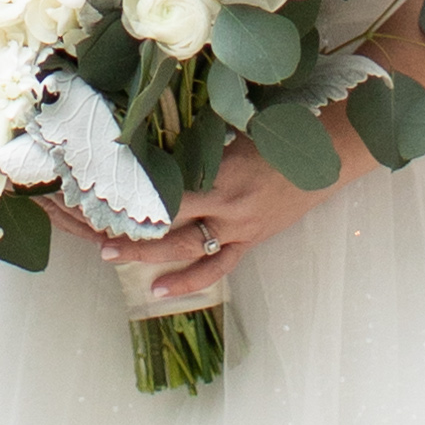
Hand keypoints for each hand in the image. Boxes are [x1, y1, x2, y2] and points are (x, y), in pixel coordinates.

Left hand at [108, 139, 324, 312]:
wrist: (325, 159)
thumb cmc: (278, 137)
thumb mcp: (234, 134)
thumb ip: (198, 146)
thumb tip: (155, 141)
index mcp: (223, 173)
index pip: (170, 188)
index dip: (138, 196)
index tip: (106, 195)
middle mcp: (228, 205)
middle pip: (172, 222)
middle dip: (134, 230)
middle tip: (99, 236)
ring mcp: (239, 228)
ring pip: (187, 248)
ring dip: (150, 255)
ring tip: (114, 260)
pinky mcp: (249, 241)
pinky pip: (216, 267)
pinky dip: (188, 281)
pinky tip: (161, 291)